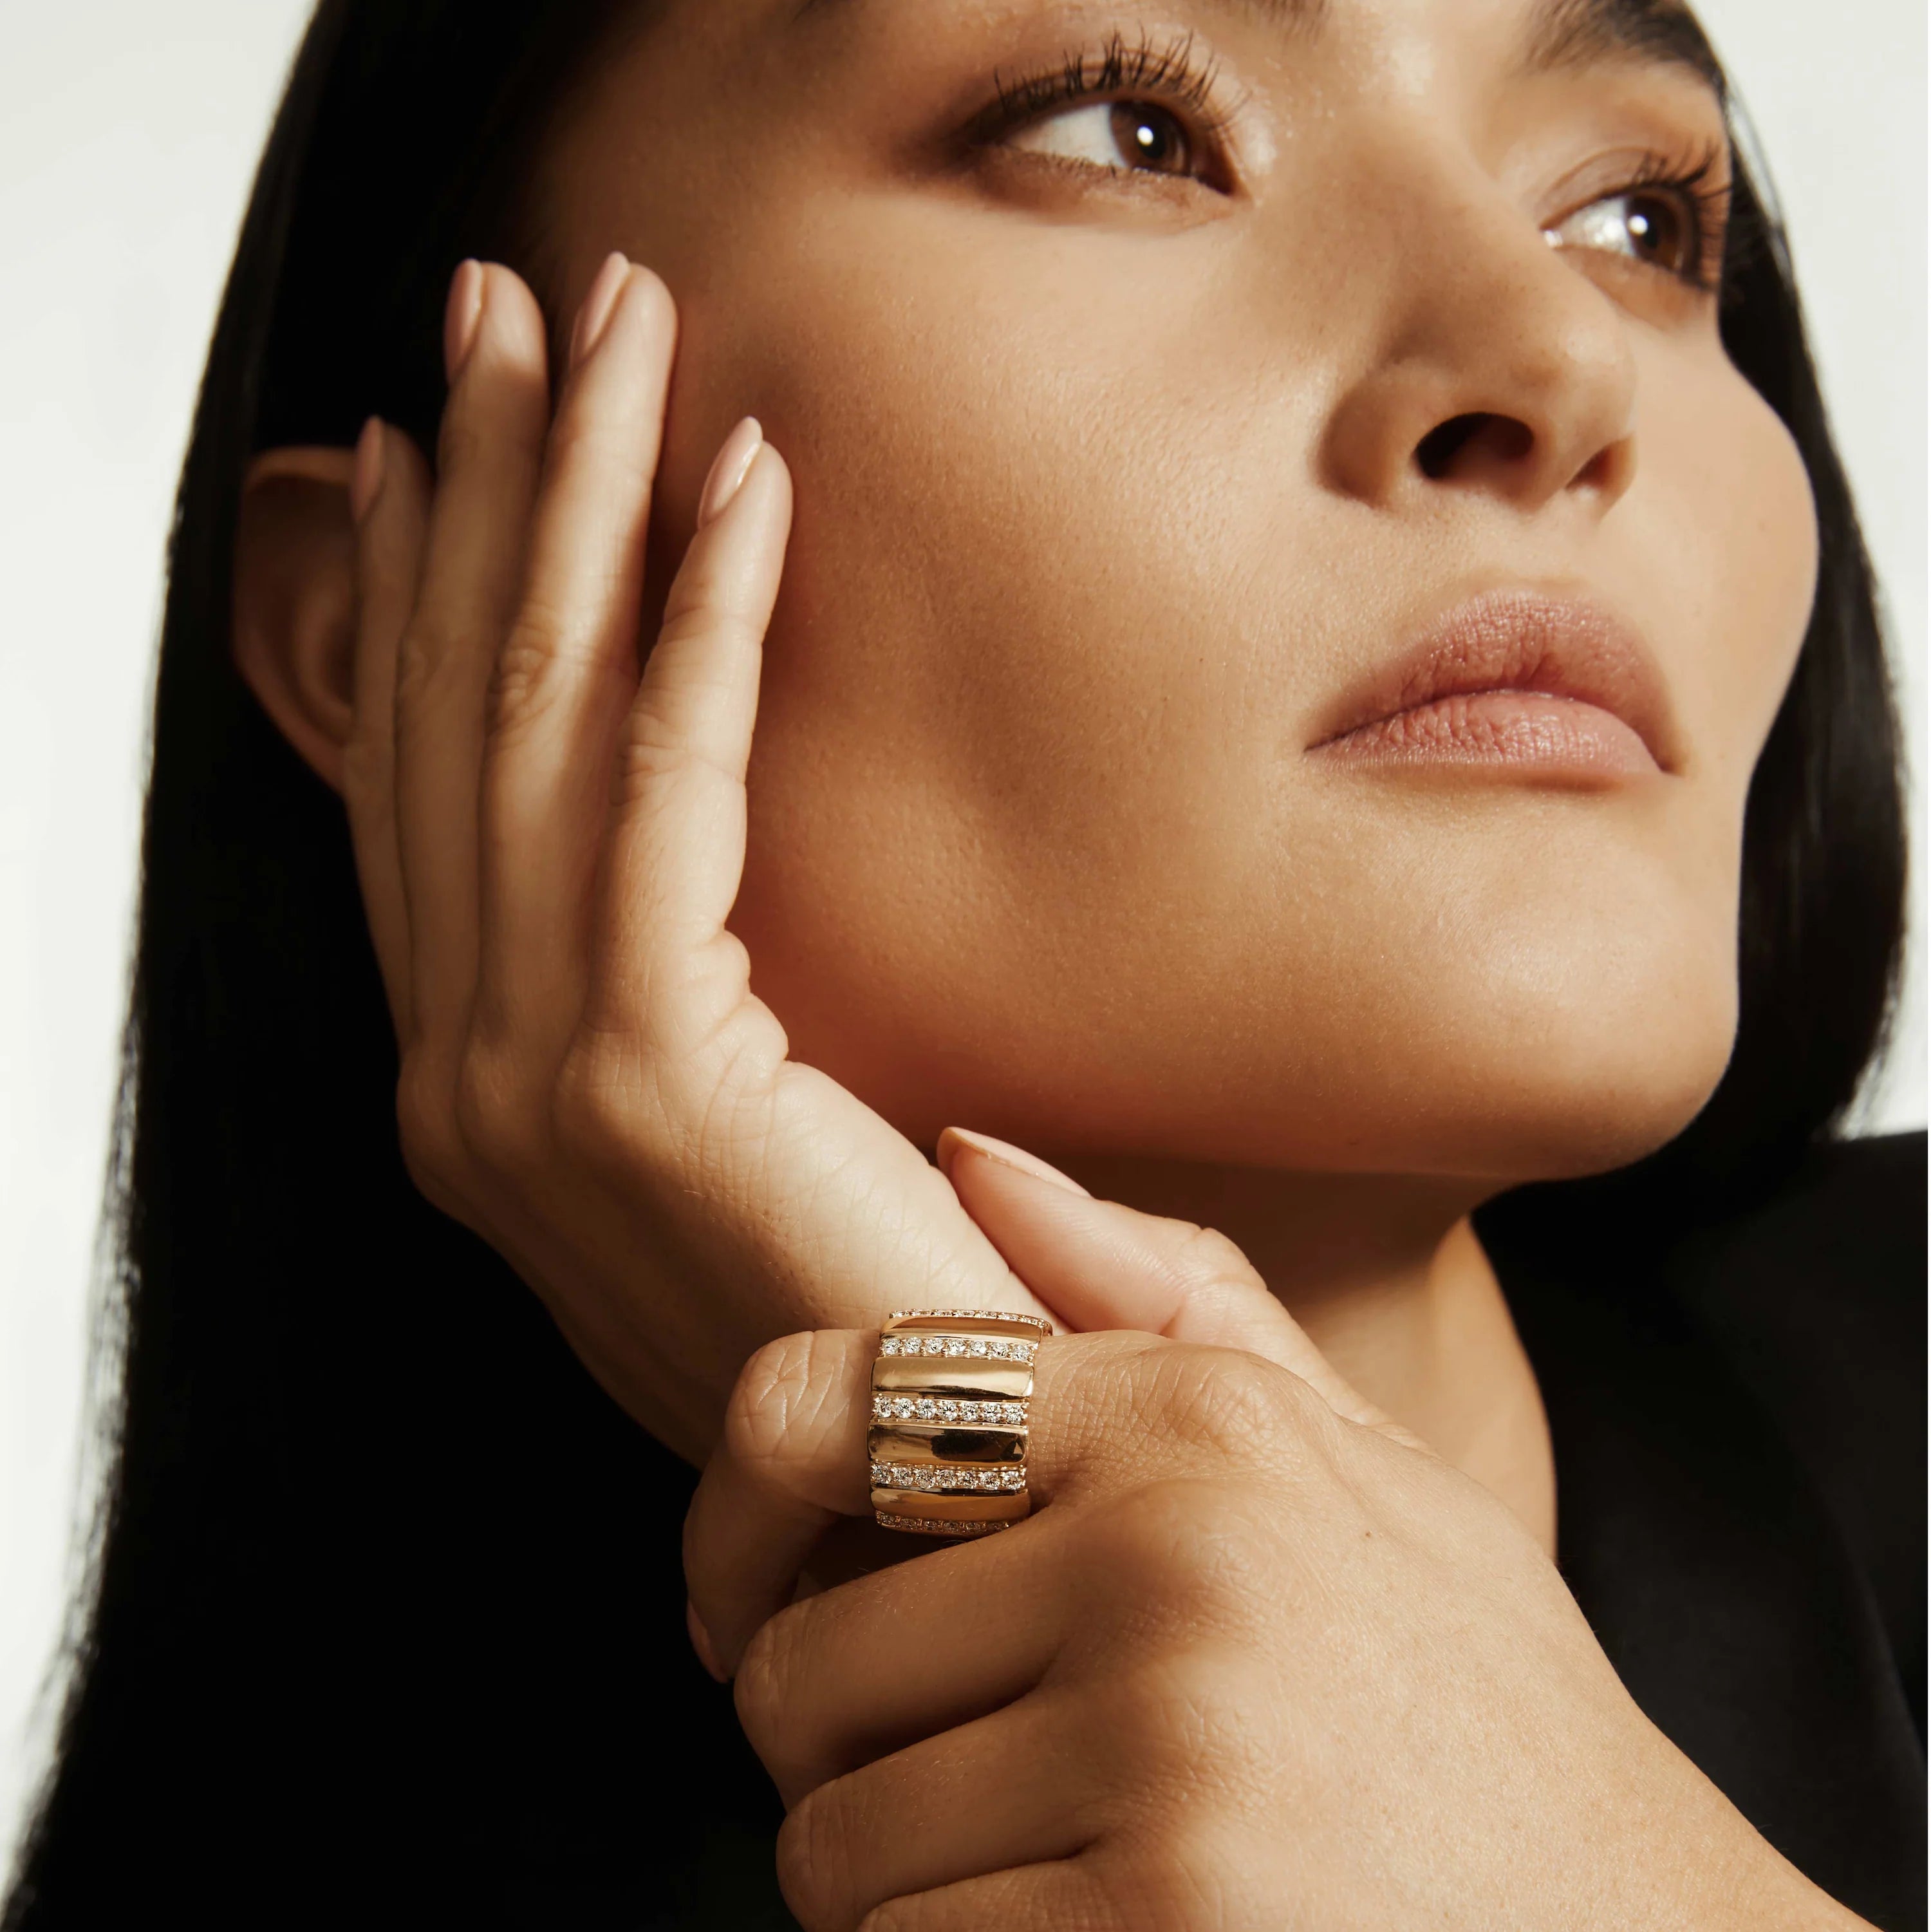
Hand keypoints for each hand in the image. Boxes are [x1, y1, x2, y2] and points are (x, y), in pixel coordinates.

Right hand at [337, 254, 1055, 1457]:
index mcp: (486, 1094)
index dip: (426, 599)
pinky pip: (658, 790)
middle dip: (480, 488)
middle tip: (507, 303)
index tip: (452, 448)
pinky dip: (696, 620)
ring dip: (568, 494)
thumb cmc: (879, 1319)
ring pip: (527, 721)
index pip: (434, 793)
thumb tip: (692, 877)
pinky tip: (748, 476)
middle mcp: (463, 1079)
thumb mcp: (751, 1143)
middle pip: (454, 719)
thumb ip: (686, 1006)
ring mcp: (522, 1084)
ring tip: (612, 317)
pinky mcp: (636, 1075)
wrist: (943, 1489)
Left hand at [685, 1162, 1870, 1930]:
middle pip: (799, 1667)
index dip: (732, 1515)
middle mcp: (1170, 1557)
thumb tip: (964, 1151)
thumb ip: (1163, 1294)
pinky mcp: (1159, 1929)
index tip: (744, 1602)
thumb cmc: (1465, 1694)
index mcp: (1194, 1420)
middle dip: (839, 1751)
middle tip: (956, 1776)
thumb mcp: (1354, 1457)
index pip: (823, 1405)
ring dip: (895, 1882)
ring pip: (832, 1842)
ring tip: (1043, 1863)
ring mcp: (1166, 1750)